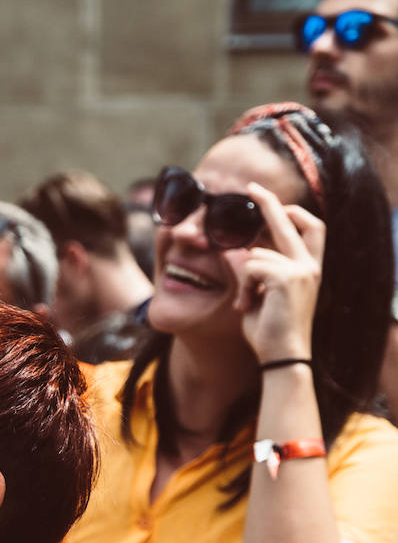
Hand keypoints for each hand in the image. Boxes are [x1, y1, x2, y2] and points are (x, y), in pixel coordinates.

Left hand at [226, 181, 324, 363]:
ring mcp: (302, 270)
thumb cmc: (269, 331)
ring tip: (246, 304)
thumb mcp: (257, 296)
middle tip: (251, 186)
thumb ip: (249, 272)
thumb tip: (233, 250)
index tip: (268, 201)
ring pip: (255, 254)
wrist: (282, 356)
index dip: (291, 213)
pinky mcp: (289, 277)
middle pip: (293, 221)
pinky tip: (248, 305)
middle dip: (270, 202)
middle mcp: (309, 266)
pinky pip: (251, 266)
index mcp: (306, 269)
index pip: (307, 229)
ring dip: (242, 279)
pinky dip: (243, 285)